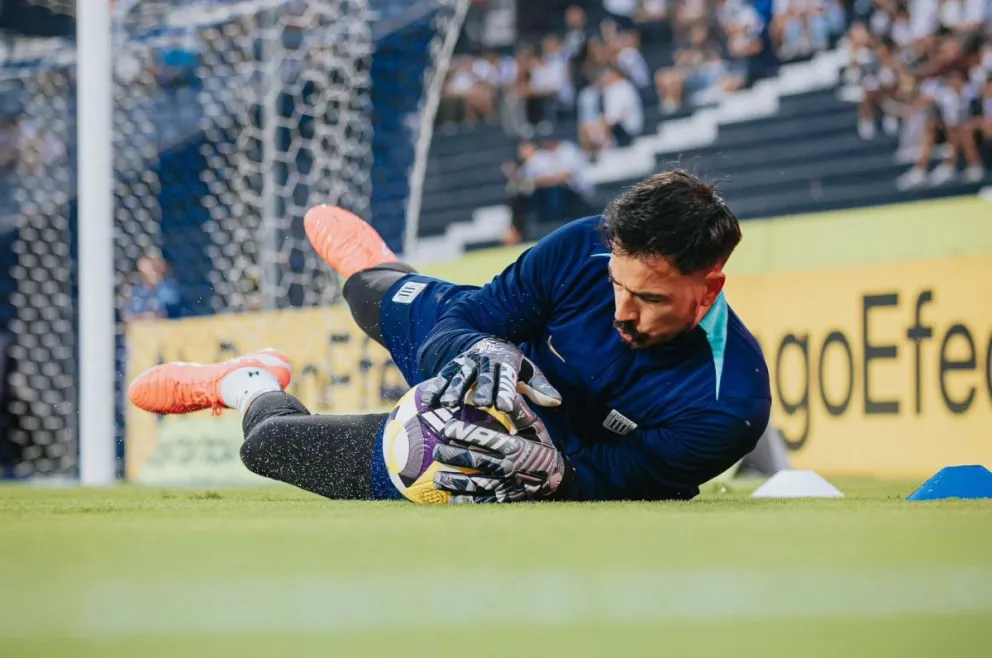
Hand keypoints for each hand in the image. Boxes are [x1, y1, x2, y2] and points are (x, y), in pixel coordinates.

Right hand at [421, 338, 560, 412]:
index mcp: (505, 362)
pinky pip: (441, 377)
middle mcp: (485, 362)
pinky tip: (428, 400)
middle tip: (481, 404)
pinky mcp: (450, 367)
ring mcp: (466, 363)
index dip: (505, 391)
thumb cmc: (508, 364)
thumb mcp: (525, 371)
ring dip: (454, 389)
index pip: (507, 378)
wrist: (480, 340)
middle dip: (482, 389)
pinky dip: (435, 387)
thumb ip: (539, 387)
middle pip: (484, 377)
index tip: (505, 406)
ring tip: (449, 404)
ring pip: (460, 376)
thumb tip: (556, 402)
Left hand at [432, 397, 565, 502]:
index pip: (485, 438)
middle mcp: (507, 466)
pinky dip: (465, 502)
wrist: (555, 477)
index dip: (465, 432)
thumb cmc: (540, 445)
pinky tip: (451, 500)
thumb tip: (508, 393)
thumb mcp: (534, 426)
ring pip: (474, 483)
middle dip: (452, 455)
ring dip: (454, 482)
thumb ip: (520, 411)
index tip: (447, 426)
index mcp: (514, 446)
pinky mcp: (503, 499)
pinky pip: (482, 502)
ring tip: (437, 479)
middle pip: (474, 460)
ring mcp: (505, 485)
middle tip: (436, 450)